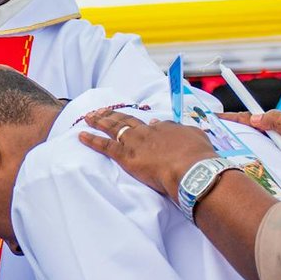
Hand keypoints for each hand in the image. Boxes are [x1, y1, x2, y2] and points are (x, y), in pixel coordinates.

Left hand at [79, 108, 215, 199]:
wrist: (191, 169)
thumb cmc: (199, 158)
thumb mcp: (196, 137)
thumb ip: (181, 130)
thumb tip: (166, 124)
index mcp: (165, 129)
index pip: (151, 124)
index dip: (141, 123)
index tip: (136, 122)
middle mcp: (147, 132)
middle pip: (127, 120)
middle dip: (113, 114)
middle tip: (102, 110)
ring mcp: (135, 143)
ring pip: (113, 128)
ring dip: (99, 121)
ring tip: (88, 116)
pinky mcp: (126, 156)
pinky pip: (104, 146)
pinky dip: (92, 139)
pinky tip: (81, 135)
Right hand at [221, 109, 280, 187]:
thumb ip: (277, 120)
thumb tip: (253, 117)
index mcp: (279, 126)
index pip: (249, 118)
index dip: (231, 118)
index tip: (214, 118)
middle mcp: (276, 139)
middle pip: (246, 135)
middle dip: (228, 135)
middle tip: (209, 139)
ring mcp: (277, 155)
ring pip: (250, 152)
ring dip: (236, 154)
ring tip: (218, 158)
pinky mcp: (279, 170)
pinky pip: (258, 167)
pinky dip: (246, 168)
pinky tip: (237, 175)